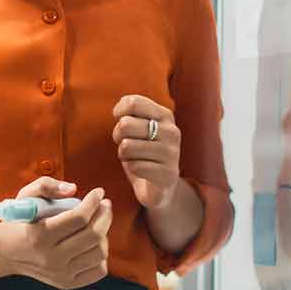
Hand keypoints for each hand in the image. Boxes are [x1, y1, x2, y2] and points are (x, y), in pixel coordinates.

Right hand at [0, 177, 111, 289]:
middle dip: (105, 215)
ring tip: (99, 222)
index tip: (99, 192)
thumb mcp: (24, 198)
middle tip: (105, 204)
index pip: (78, 218)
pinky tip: (93, 243)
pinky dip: (101, 254)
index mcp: (39, 235)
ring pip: (99, 253)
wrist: (6, 252)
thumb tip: (72, 189)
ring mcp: (60, 274)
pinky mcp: (67, 283)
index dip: (93, 201)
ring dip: (104, 233)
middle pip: (93, 235)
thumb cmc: (19, 221)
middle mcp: (51, 258)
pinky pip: (99, 270)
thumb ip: (45, 185)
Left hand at [111, 94, 180, 210]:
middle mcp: (172, 131)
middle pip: (125, 124)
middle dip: (118, 136)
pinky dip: (131, 168)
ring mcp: (172, 153)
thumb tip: (119, 109)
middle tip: (125, 144)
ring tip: (133, 157)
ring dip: (123, 154)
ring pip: (127, 146)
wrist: (159, 186)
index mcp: (165, 115)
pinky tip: (141, 171)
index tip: (119, 119)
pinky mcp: (168, 174)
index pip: (133, 102)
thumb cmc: (144, 152)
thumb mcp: (139, 127)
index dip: (119, 111)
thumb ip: (131, 113)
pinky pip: (134, 166)